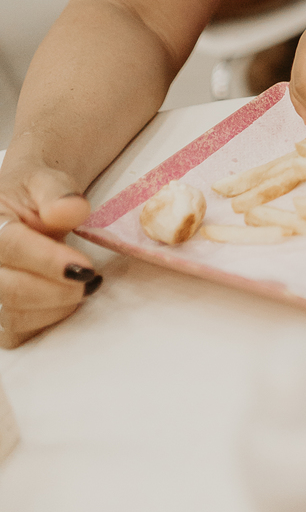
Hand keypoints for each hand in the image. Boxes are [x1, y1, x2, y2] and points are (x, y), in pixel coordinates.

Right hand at [0, 167, 98, 348]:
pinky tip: (67, 297)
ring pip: (14, 314)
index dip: (48, 261)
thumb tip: (71, 209)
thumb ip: (58, 193)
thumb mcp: (46, 181)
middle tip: (91, 278)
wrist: (24, 205)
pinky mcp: (0, 314)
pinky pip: (19, 330)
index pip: (11, 247)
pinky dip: (49, 318)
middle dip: (58, 290)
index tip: (85, 268)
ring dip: (57, 305)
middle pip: (11, 290)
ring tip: (84, 283)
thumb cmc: (35, 194)